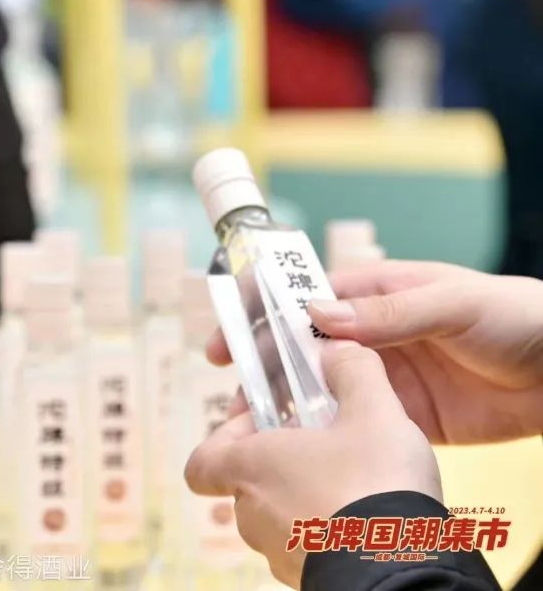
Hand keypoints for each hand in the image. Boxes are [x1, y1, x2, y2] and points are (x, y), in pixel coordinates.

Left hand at [185, 341, 441, 586]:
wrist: (403, 573)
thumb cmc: (375, 486)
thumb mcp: (374, 411)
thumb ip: (354, 370)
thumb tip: (339, 347)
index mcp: (249, 468)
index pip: (201, 462)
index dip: (224, 439)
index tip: (261, 422)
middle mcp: (251, 513)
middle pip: (247, 480)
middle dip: (279, 458)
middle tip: (321, 438)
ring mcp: (277, 552)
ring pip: (278, 513)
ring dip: (304, 492)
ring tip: (353, 474)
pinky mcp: (306, 577)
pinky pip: (306, 542)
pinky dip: (325, 526)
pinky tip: (367, 513)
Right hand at [208, 261, 542, 443]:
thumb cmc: (517, 317)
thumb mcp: (454, 303)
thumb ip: (391, 312)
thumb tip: (319, 314)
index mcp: (379, 294)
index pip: (308, 297)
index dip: (264, 311)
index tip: (231, 331)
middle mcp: (372, 335)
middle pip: (303, 348)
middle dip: (264, 367)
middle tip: (233, 392)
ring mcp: (383, 378)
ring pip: (319, 390)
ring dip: (285, 406)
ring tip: (251, 426)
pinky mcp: (399, 419)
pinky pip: (350, 426)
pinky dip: (320, 437)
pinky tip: (293, 450)